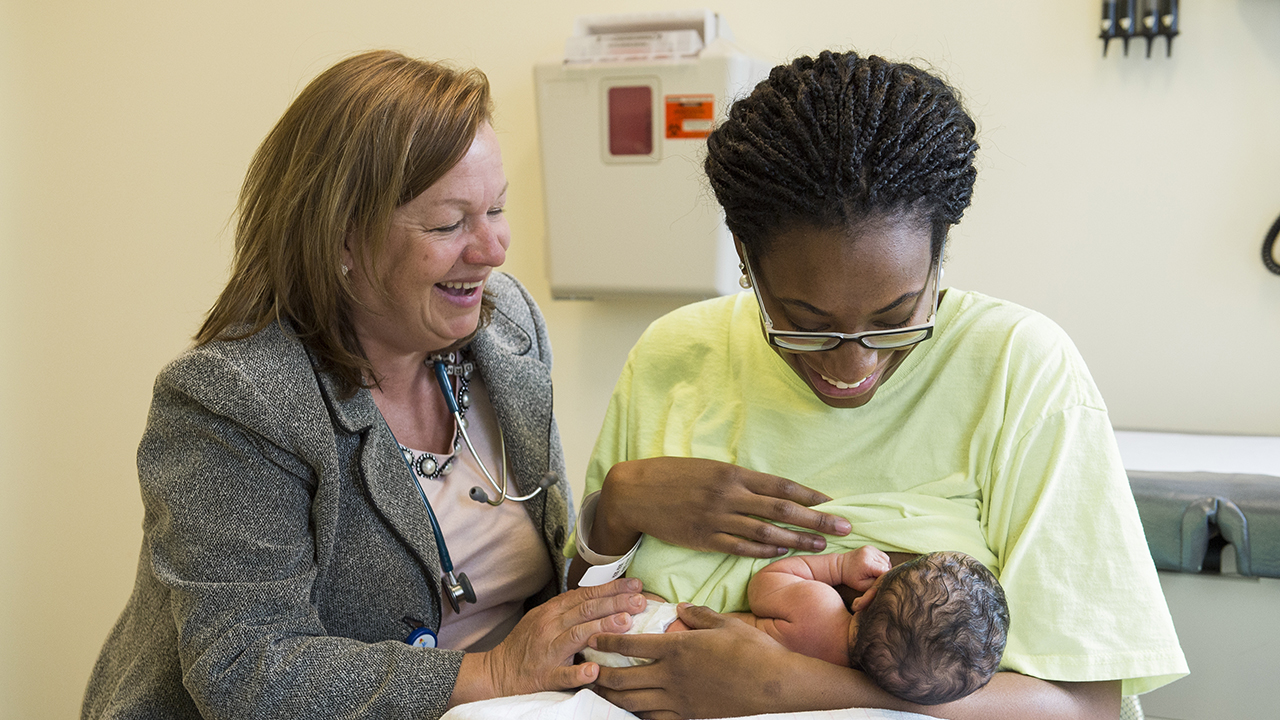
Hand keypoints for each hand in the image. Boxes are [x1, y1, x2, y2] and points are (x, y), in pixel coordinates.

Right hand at [451, 578, 646, 704]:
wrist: (497, 672)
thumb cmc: (527, 645)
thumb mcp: (546, 619)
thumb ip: (571, 608)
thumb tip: (602, 596)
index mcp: (553, 611)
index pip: (587, 594)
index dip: (612, 588)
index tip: (636, 585)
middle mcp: (550, 626)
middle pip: (586, 610)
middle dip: (616, 603)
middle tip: (640, 600)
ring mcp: (547, 651)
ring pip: (577, 635)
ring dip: (602, 628)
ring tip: (626, 623)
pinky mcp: (544, 675)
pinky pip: (562, 674)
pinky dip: (578, 673)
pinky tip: (594, 671)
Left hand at [590, 604, 830, 718]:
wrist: (774, 684)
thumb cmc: (752, 650)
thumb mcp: (725, 623)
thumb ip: (698, 615)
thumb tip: (682, 608)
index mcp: (677, 648)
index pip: (631, 644)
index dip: (606, 640)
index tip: (591, 637)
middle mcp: (671, 675)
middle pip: (622, 677)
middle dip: (599, 673)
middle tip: (584, 668)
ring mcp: (678, 699)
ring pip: (633, 701)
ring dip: (611, 695)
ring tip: (598, 689)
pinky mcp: (689, 715)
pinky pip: (654, 718)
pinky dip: (637, 713)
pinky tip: (630, 709)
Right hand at [594, 458, 851, 557]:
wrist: (634, 493)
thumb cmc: (671, 475)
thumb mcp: (707, 467)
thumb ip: (737, 478)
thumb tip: (766, 486)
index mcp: (732, 473)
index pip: (780, 484)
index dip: (809, 494)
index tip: (831, 501)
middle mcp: (729, 495)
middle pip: (782, 508)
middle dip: (817, 519)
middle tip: (844, 526)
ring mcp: (718, 519)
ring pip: (767, 531)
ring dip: (797, 539)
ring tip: (821, 546)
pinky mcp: (706, 539)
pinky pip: (742, 547)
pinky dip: (766, 549)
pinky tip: (784, 552)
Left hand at [840, 546, 891, 591]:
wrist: (840, 566)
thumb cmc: (850, 578)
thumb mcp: (862, 586)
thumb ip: (876, 584)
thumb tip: (887, 580)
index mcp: (867, 564)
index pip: (885, 570)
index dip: (885, 577)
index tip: (880, 580)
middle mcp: (869, 553)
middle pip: (886, 565)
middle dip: (884, 572)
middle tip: (876, 577)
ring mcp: (870, 549)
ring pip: (886, 560)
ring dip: (884, 566)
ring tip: (875, 571)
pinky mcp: (870, 547)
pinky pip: (882, 555)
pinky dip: (881, 561)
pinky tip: (875, 566)